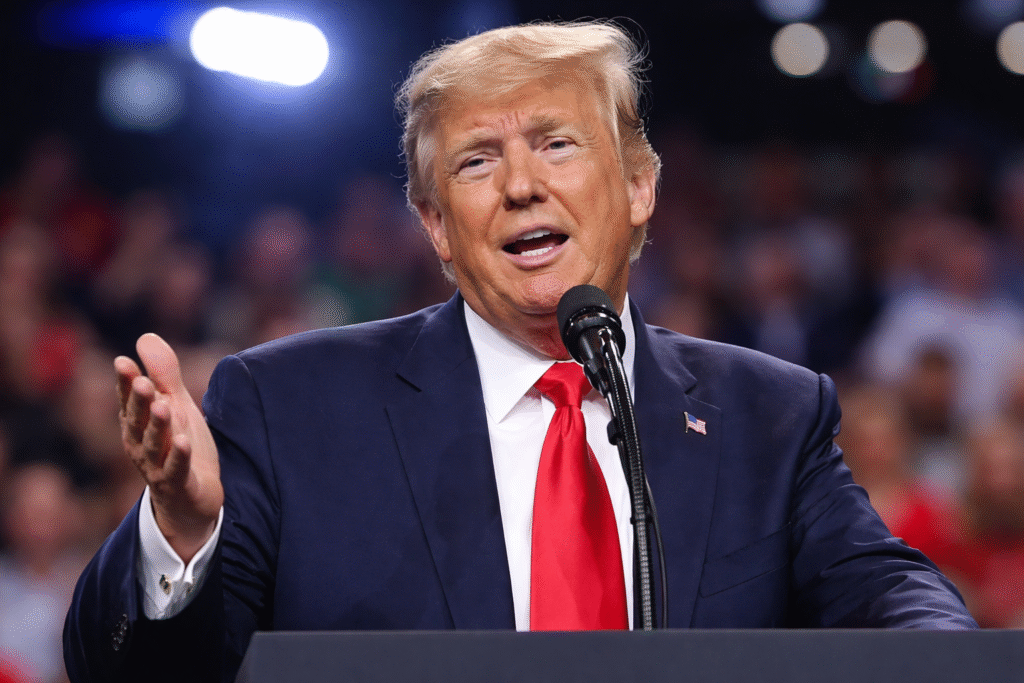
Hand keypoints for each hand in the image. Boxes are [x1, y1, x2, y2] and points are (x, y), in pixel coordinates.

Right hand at [116, 333, 222, 562]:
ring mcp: (157, 467)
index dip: (126, 383)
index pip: (129, 400)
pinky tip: (184, 441)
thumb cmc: (179, 446)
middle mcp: (140, 445)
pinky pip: (177, 470)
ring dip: (158, 426)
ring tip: (165, 406)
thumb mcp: (176, 405)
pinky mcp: (178, 485)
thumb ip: (164, 374)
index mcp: (137, 424)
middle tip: (144, 382)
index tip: (123, 362)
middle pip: (137, 421)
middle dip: (139, 402)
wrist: (193, 498)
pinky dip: (179, 456)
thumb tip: (144, 337)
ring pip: (154, 445)